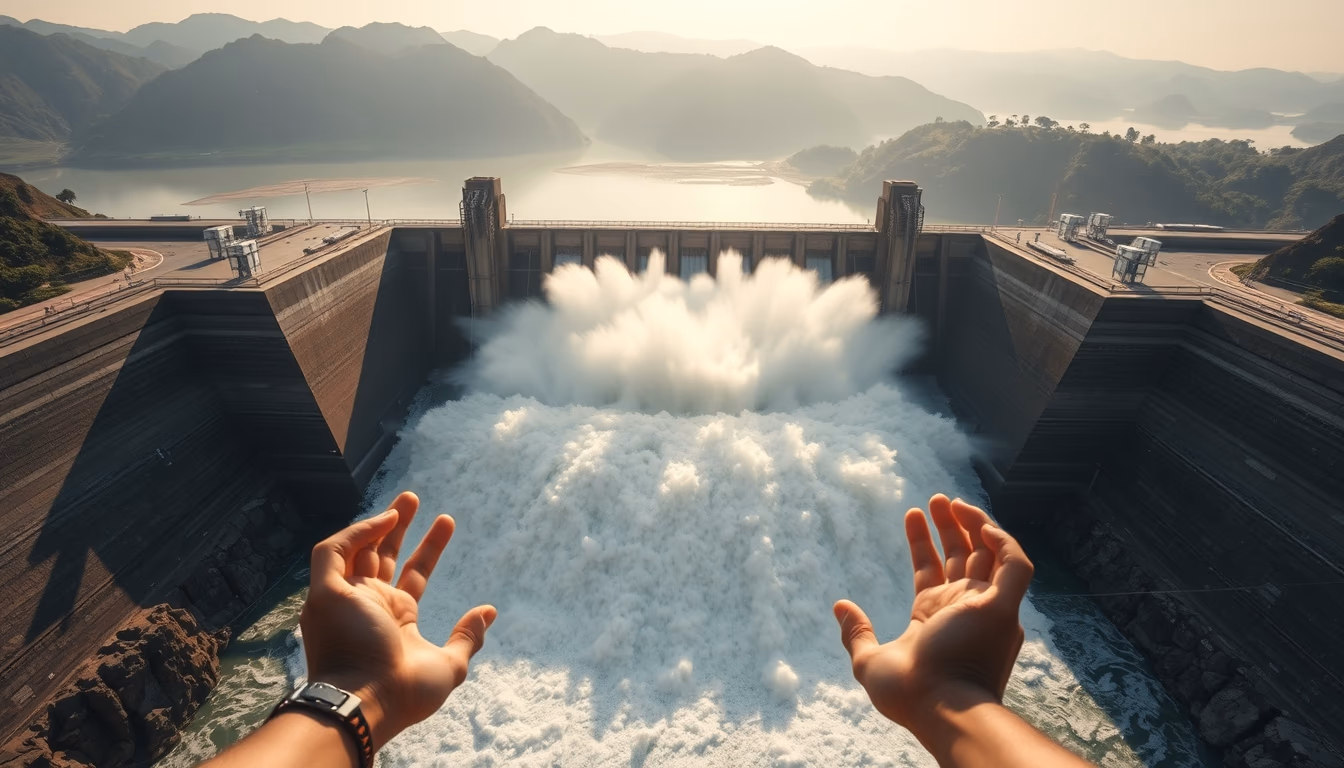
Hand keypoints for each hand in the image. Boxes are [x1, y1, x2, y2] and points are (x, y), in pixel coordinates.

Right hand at [299, 492, 496, 750]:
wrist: (368, 704)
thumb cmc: (405, 693)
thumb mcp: (448, 666)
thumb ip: (466, 638)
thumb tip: (489, 611)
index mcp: (393, 620)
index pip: (412, 576)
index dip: (429, 550)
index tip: (447, 522)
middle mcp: (367, 606)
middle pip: (381, 556)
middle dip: (397, 527)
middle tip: (414, 498)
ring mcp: (344, 598)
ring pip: (355, 548)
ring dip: (378, 522)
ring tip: (409, 498)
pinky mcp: (325, 593)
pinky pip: (330, 552)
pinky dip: (354, 532)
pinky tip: (385, 519)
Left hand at [833, 495, 1032, 740]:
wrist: (939, 709)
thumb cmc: (909, 694)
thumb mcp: (870, 661)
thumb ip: (856, 632)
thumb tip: (839, 605)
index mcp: (936, 617)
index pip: (933, 569)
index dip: (922, 541)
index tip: (911, 513)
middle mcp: (964, 608)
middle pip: (963, 556)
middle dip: (952, 526)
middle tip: (937, 498)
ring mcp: (985, 606)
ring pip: (991, 554)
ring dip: (975, 523)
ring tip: (950, 500)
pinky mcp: (1001, 606)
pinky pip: (1017, 565)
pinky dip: (1005, 542)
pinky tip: (980, 523)